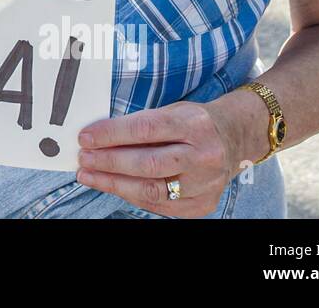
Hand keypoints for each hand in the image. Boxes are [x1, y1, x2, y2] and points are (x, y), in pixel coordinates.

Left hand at [75, 96, 256, 217]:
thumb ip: (139, 126)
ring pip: (152, 190)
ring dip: (114, 184)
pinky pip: (162, 206)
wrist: (234, 139)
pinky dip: (134, 197)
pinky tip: (115, 187)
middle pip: (148, 163)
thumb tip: (98, 138)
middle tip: (84, 159)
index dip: (111, 135)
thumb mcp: (171, 112)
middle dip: (109, 162)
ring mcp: (206, 183)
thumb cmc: (194, 123)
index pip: (145, 130)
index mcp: (194, 124)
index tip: (86, 138)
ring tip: (90, 176)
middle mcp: (204, 155)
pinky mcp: (204, 204)